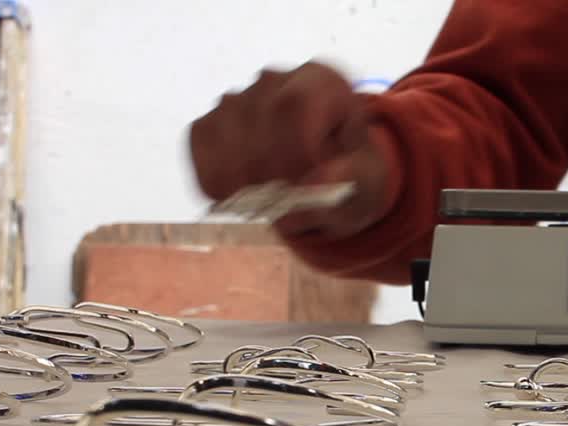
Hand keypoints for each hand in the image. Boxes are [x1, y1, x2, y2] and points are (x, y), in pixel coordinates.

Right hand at [188, 61, 393, 238]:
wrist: (328, 172)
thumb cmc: (351, 172)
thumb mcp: (367, 178)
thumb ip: (349, 177)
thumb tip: (314, 185)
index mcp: (322, 82)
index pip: (293, 106)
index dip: (293, 153)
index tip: (304, 189)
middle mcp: (277, 80)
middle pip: (254, 117)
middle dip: (265, 171)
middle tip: (282, 203)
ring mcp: (240, 96)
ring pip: (220, 129)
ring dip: (237, 178)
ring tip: (264, 202)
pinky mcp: (213, 118)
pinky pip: (199, 141)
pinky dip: (211, 176)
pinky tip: (236, 197)